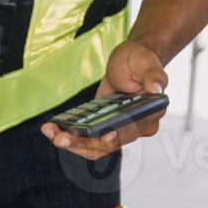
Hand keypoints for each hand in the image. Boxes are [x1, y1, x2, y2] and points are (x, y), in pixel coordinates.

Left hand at [41, 40, 168, 160]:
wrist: (126, 62)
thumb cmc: (139, 61)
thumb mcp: (146, 62)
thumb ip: (154, 75)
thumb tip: (157, 89)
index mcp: (149, 114)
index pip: (133, 131)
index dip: (118, 136)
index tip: (104, 136)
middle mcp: (134, 128)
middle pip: (107, 145)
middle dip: (82, 143)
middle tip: (60, 138)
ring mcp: (116, 131)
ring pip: (93, 147)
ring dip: (70, 143)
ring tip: (50, 132)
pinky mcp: (100, 129)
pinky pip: (84, 140)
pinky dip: (68, 137)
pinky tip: (51, 129)